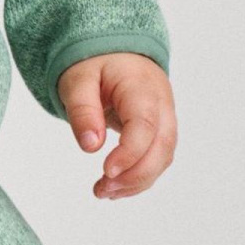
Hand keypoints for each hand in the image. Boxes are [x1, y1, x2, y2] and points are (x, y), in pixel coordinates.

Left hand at [56, 53, 176, 199]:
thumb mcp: (78, 80)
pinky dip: (140, 176)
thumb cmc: (96, 63)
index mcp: (141, 86)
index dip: (130, 152)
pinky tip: (116, 187)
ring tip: (104, 192)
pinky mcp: (161, 131)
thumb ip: (83, 110)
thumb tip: (91, 146)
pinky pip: (158, 158)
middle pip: (162, 146)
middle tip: (102, 189)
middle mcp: (161, 104)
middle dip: (135, 175)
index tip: (106, 171)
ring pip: (163, 157)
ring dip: (137, 181)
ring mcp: (166, 118)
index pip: (145, 125)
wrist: (116, 52)